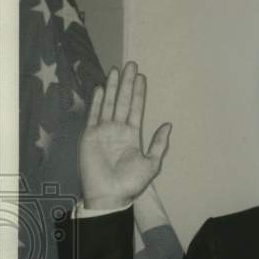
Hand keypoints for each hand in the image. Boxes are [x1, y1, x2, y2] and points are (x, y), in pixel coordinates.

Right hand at [80, 62, 171, 209]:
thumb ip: (159, 144)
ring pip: (108, 103)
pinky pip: (93, 114)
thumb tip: (168, 125)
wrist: (110, 194)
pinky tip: (100, 87)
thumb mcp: (152, 163)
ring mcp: (103, 130)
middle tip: (130, 64)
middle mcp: (118, 129)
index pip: (136, 108)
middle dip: (126, 83)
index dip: (138, 93)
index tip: (142, 77)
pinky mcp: (90, 135)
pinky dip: (96, 101)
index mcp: (133, 135)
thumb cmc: (131, 183)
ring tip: (116, 70)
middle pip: (123, 100)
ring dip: (112, 87)